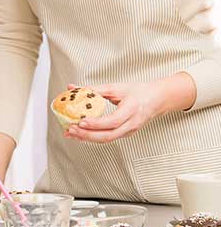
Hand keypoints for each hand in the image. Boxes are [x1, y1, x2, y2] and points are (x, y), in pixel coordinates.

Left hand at [64, 79, 182, 142]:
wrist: (157, 100)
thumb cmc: (137, 92)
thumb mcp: (115, 87)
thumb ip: (93, 89)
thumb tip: (71, 88)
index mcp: (131, 110)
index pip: (112, 121)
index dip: (96, 123)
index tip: (81, 121)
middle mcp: (131, 124)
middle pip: (108, 136)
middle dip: (87, 135)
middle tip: (71, 129)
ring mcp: (129, 131)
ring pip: (107, 139)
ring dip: (87, 138)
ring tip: (70, 133)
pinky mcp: (125, 134)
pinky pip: (108, 138)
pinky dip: (93, 137)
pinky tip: (80, 134)